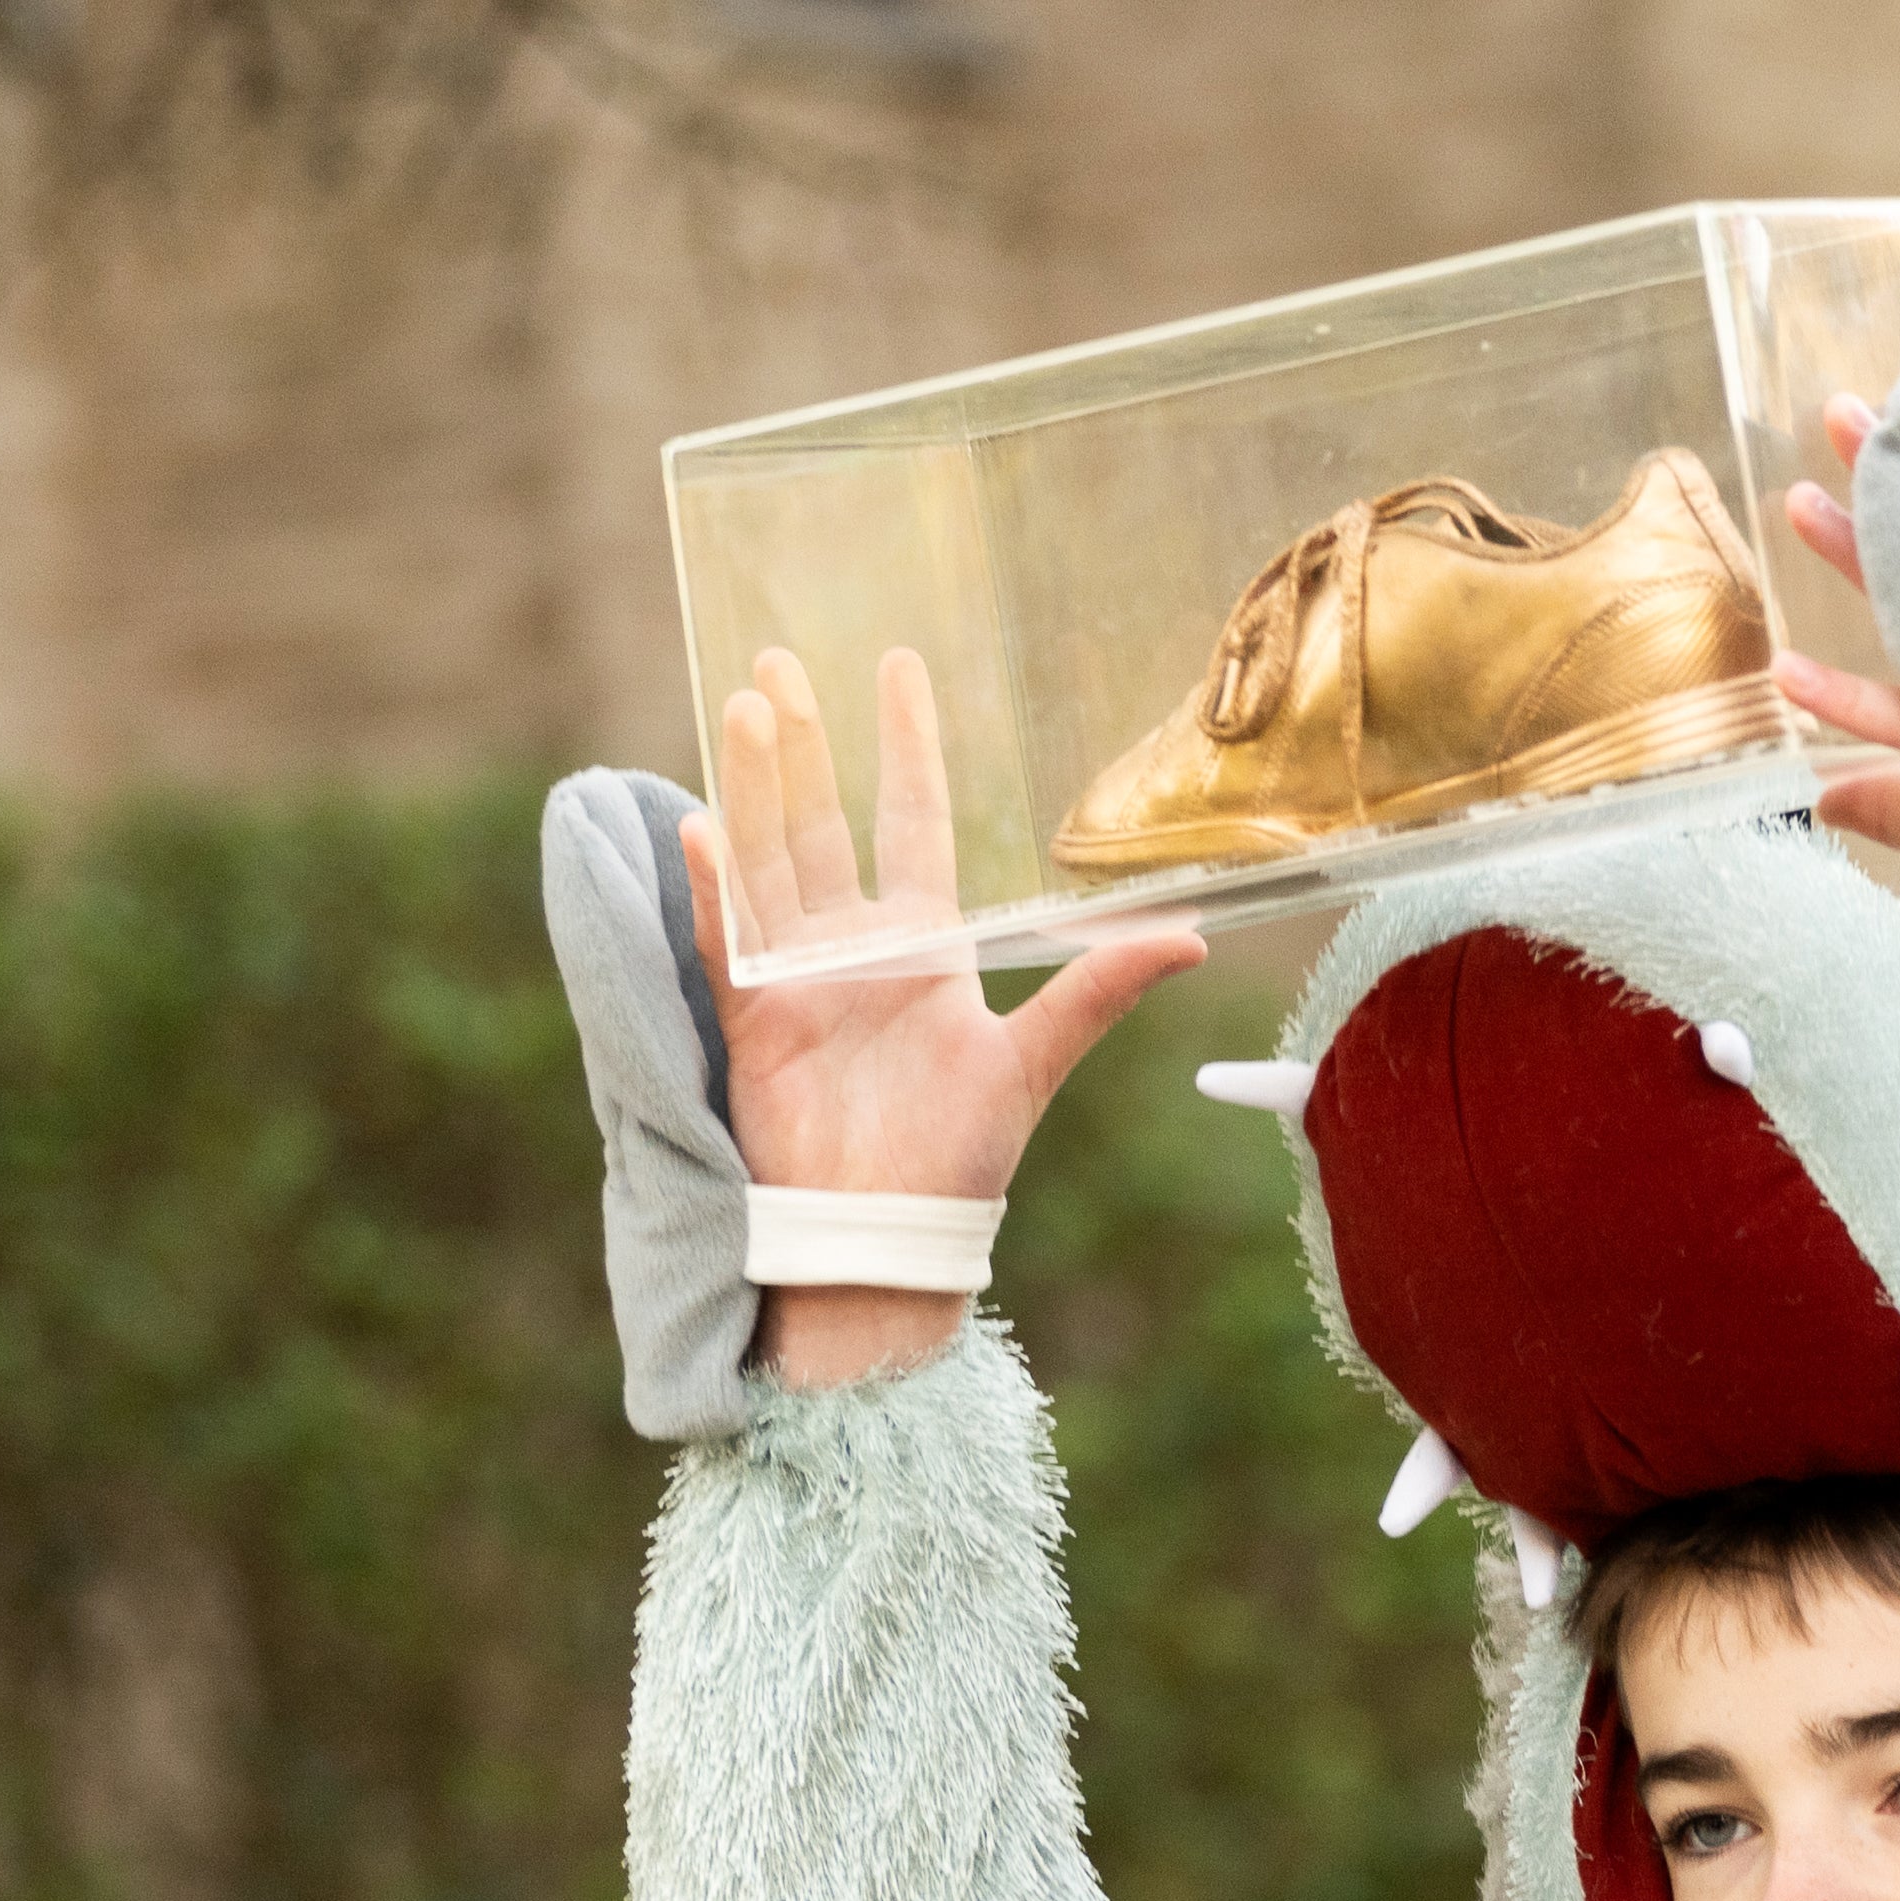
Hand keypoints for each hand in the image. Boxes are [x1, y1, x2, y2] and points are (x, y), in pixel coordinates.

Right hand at [688, 646, 1206, 1383]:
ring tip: (746, 707)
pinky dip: (718, 888)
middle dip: (802, 743)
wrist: (888, 1241)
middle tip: (779, 659)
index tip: (898, 666)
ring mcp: (795, 980)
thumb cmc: (960, 1161)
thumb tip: (1193, 940)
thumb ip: (1098, 990)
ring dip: (756, 787)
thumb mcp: (1035, 1062)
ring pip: (769, 860)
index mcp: (922, 948)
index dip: (906, 745)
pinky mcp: (753, 1022)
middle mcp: (852, 949)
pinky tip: (706, 825)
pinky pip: (727, 940)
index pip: (910, 818)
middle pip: (821, 821)